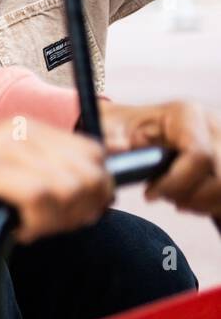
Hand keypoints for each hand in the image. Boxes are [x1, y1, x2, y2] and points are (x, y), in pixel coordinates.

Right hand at [0, 120, 112, 242]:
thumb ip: (32, 171)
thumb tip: (80, 198)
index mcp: (24, 127)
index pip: (93, 154)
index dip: (97, 190)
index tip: (77, 214)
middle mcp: (16, 131)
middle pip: (89, 172)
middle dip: (82, 209)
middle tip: (52, 226)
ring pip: (68, 186)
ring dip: (58, 220)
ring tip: (30, 227)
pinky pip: (37, 197)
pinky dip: (37, 223)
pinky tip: (16, 229)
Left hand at [102, 99, 220, 216]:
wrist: (136, 127)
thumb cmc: (123, 127)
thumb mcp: (110, 127)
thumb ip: (109, 137)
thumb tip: (118, 148)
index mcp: (187, 114)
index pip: (199, 156)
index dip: (175, 183)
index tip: (148, 195)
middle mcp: (214, 125)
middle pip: (219, 178)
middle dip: (188, 196)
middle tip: (160, 197)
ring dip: (200, 202)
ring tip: (172, 198)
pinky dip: (209, 204)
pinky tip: (187, 199)